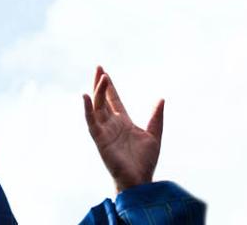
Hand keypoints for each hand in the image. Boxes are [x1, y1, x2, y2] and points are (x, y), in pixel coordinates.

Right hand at [82, 64, 163, 192]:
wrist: (140, 180)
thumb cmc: (145, 161)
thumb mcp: (154, 135)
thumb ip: (156, 117)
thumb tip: (161, 99)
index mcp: (123, 122)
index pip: (114, 100)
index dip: (110, 87)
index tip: (105, 72)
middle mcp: (112, 124)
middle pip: (103, 99)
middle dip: (100, 83)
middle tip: (98, 67)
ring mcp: (104, 131)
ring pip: (98, 107)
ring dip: (98, 92)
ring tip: (102, 77)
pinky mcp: (100, 139)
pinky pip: (91, 122)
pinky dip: (87, 109)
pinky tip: (85, 96)